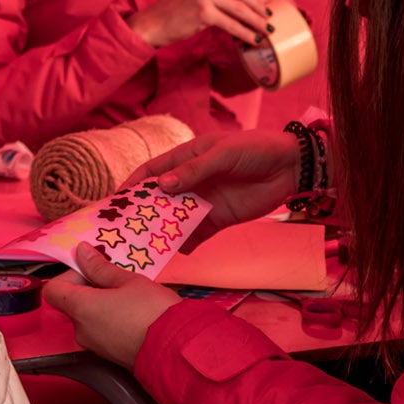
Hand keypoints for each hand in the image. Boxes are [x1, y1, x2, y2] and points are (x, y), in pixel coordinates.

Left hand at [41, 243, 180, 368]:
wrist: (174, 349)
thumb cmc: (152, 310)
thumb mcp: (129, 281)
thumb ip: (100, 267)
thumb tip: (81, 252)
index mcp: (81, 308)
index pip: (53, 290)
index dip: (68, 276)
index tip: (91, 270)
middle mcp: (81, 330)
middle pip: (71, 304)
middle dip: (90, 289)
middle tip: (117, 281)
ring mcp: (93, 346)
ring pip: (87, 318)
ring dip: (101, 305)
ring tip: (130, 298)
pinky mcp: (107, 356)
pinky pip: (100, 332)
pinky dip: (109, 320)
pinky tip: (133, 315)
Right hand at [128, 0, 270, 49]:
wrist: (153, 23)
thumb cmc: (176, 9)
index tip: (264, 5)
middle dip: (258, 7)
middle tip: (269, 19)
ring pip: (239, 8)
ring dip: (256, 21)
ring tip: (266, 30)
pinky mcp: (203, 11)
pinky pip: (231, 23)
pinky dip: (244, 33)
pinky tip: (253, 39)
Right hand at [134, 130, 300, 244]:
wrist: (290, 167)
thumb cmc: (255, 149)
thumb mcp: (223, 154)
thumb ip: (194, 170)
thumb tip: (162, 185)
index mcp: (186, 158)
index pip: (151, 172)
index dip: (132, 186)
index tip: (113, 203)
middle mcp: (189, 181)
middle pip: (158, 199)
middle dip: (141, 214)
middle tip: (122, 232)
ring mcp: (202, 202)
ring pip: (174, 219)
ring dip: (160, 231)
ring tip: (144, 248)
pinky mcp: (218, 219)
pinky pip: (196, 234)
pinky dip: (185, 244)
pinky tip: (175, 254)